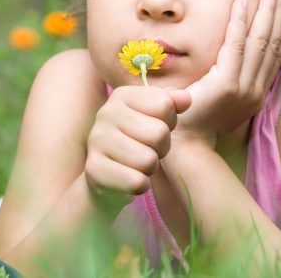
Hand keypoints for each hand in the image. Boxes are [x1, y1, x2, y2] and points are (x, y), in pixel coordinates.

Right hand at [84, 86, 190, 209]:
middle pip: (159, 133)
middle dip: (162, 148)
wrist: (107, 175)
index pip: (164, 105)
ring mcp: (96, 140)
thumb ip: (172, 103)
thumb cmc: (138, 141)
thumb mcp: (156, 117)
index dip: (170, 122)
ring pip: (148, 160)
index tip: (157, 127)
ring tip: (138, 164)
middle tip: (149, 150)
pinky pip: (135, 182)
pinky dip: (140, 185)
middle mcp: (105, 113)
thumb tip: (186, 99)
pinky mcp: (94, 169)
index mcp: (122, 95)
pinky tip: (129, 178)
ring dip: (150, 168)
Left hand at [174, 0, 280, 146]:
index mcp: (256, 94)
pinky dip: (239, 21)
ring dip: (266, 11)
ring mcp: (244, 87)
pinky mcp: (227, 83)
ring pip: (260, 41)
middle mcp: (255, 91)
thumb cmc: (193, 119)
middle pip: (273, 44)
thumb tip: (228, 62)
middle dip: (279, 13)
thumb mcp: (218, 98)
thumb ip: (227, 79)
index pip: (274, 55)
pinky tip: (241, 2)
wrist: (182, 141)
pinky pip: (236, 45)